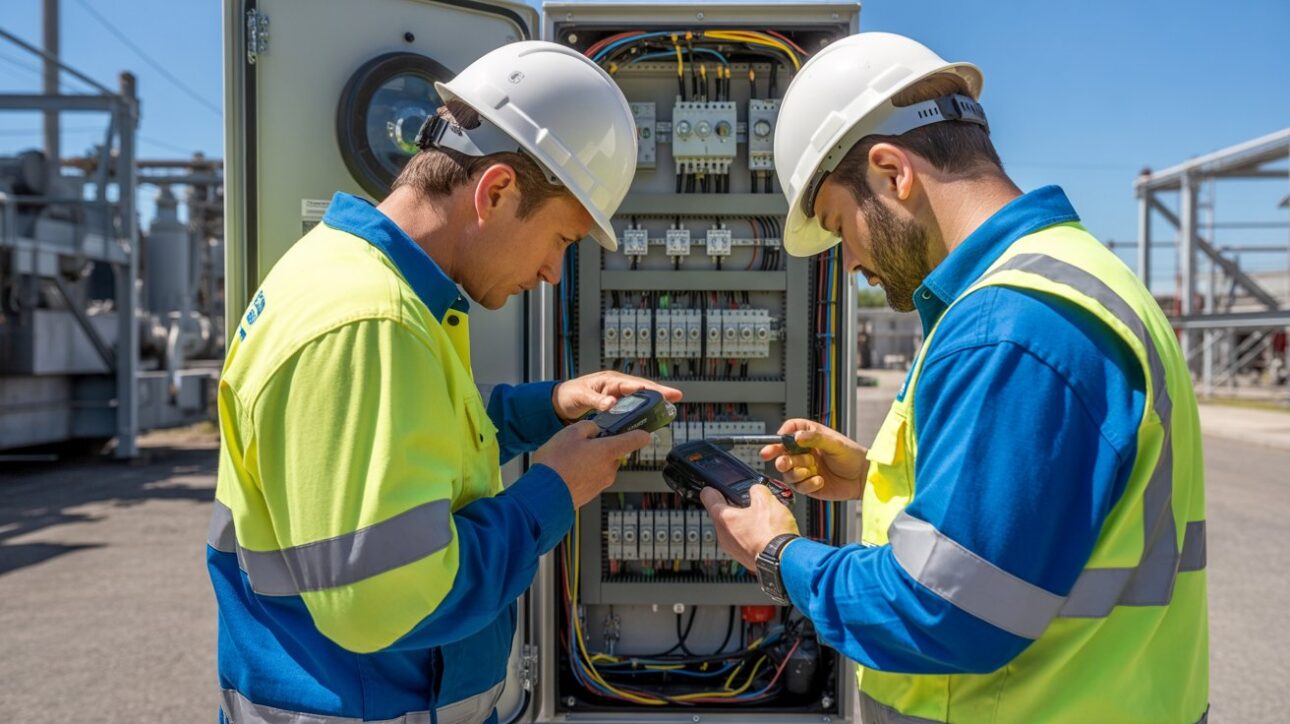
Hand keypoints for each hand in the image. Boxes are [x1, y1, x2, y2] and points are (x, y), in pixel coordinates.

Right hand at [533, 421, 649, 507]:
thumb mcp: (571, 432)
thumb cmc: (557, 463)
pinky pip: (592, 477)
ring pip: (602, 465)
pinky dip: (584, 472)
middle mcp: (610, 469)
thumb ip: (589, 427)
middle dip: (602, 446)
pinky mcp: (592, 493)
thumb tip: (595, 430)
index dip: (640, 433)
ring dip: (591, 460)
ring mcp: (602, 483)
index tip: (641, 431)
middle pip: (614, 452)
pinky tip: (568, 469)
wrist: (545, 494)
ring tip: (569, 458)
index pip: (637, 439)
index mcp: (609, 451)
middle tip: (582, 443)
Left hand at [551, 371, 682, 422]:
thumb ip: (596, 401)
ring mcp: (617, 393)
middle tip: (677, 397)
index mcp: (610, 380)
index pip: (634, 384)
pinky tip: (653, 415)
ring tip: (671, 405)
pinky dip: (644, 408)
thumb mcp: (581, 396)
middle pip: (642, 388)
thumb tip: (611, 404)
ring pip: (640, 396)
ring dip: (655, 400)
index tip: (664, 393)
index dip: (650, 388)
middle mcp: (616, 384)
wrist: (561, 401)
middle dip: (660, 392)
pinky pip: (633, 404)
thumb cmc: (569, 394)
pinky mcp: (616, 402)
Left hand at [700, 485, 799, 569]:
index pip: (708, 496)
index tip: (717, 487)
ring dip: (745, 521)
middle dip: (736, 506)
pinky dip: (752, 535)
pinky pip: (743, 541)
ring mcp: (732, 548)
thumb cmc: (772, 534)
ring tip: (763, 518)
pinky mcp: (743, 557)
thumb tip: (757, 491)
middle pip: (723, 513)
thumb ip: (757, 490)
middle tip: (750, 502)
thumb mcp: (767, 500)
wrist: (784, 561)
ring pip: (734, 528)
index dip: (714, 488)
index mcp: (723, 518)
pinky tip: (766, 532)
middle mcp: (723, 535)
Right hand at [760, 419, 865, 500]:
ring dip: (795, 472)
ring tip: (808, 470)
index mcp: (809, 437)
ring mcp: (805, 469)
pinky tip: (820, 480)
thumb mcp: (835, 443)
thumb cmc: (852, 456)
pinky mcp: (808, 485)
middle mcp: (804, 453)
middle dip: (780, 458)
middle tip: (782, 462)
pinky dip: (807, 484)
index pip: (789, 432)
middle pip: (782, 454)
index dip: (782, 436)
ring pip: (788, 472)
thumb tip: (796, 436)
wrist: (863, 478)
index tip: (780, 440)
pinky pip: (799, 486)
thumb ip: (816, 438)